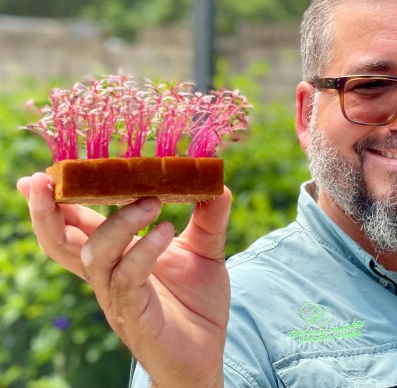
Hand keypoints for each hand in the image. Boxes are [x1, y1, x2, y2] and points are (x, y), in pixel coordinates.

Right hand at [17, 172, 230, 387]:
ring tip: (151, 201)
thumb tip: (220, 184)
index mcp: (117, 256)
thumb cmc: (198, 304)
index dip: (59, 201)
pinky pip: (127, 279)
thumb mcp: (206, 252)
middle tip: (47, 181)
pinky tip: (166, 231)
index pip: (78, 225)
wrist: (207, 354)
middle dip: (50, 211)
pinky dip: (144, 251)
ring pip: (94, 255)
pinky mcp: (134, 315)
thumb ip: (208, 219)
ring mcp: (117, 296)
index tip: (46, 173)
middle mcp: (108, 275)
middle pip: (62, 242)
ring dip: (119, 222)